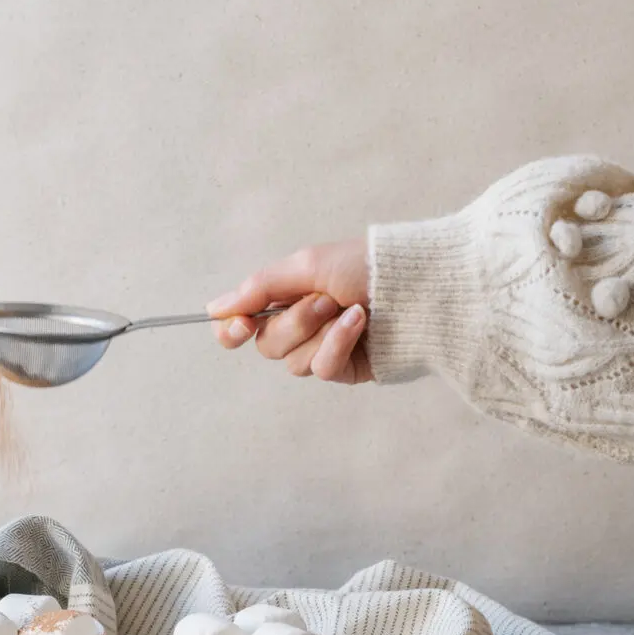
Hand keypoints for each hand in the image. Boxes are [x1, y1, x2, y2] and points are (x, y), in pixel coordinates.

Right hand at [206, 238, 371, 383]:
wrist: (419, 284)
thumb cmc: (366, 265)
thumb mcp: (307, 265)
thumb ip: (258, 288)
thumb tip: (214, 309)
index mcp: (288, 296)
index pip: (243, 324)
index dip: (231, 331)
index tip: (241, 325)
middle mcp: (302, 325)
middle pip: (267, 345)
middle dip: (295, 323)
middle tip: (326, 300)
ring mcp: (323, 349)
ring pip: (293, 361)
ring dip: (320, 333)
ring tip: (351, 310)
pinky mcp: (346, 369)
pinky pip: (323, 368)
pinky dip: (338, 344)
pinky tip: (360, 324)